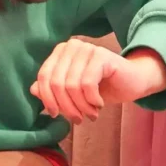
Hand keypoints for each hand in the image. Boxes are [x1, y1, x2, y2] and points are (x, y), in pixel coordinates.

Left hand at [30, 39, 165, 123]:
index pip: (43, 77)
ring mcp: (86, 48)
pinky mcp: (101, 56)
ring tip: (91, 113)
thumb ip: (52, 89)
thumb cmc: (100, 88)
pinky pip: (87, 84)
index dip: (47, 99)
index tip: (55, 114)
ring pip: (71, 86)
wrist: (132, 82)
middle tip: (78, 119)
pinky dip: (92, 100)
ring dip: (81, 107)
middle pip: (56, 83)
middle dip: (66, 107)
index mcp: (60, 52)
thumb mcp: (73, 92)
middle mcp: (71, 46)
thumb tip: (33, 90)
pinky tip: (99, 104)